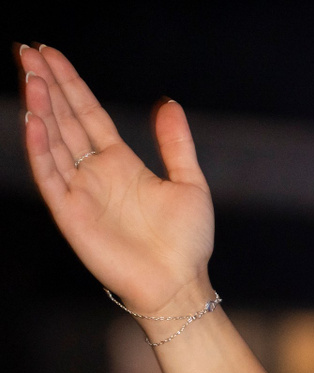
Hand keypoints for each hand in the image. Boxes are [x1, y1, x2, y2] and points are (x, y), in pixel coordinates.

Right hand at [16, 44, 214, 320]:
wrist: (180, 283)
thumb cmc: (187, 241)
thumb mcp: (189, 183)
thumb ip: (175, 143)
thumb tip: (168, 102)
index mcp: (120, 162)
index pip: (87, 113)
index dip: (70, 83)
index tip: (48, 52)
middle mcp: (95, 173)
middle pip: (63, 120)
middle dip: (45, 86)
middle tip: (25, 51)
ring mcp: (80, 191)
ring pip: (52, 141)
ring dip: (40, 109)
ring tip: (30, 77)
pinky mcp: (70, 213)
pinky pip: (49, 175)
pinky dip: (40, 148)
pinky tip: (33, 120)